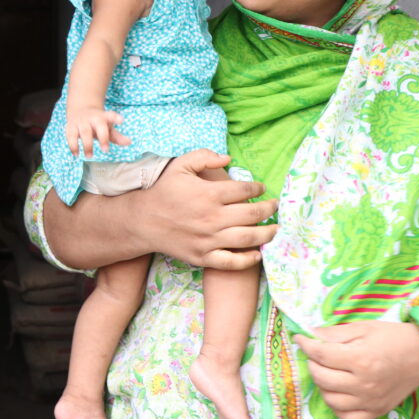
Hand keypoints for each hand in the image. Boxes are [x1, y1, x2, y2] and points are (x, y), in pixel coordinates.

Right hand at [66, 106, 130, 156]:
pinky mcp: (70, 126)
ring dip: (87, 145)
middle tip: (105, 151)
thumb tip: (129, 142)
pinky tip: (76, 154)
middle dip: (103, 138)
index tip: (121, 121)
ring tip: (90, 156)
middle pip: (98, 126)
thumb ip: (117, 136)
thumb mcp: (108, 128)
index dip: (116, 118)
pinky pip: (70, 136)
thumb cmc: (97, 123)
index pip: (111, 115)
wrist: (80, 109)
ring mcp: (81, 121)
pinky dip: (73, 145)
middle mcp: (93, 118)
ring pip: (84, 132)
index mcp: (104, 117)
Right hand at [134, 149, 277, 268]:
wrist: (143, 221)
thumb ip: (204, 157)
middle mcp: (213, 218)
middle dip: (269, 209)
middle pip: (253, 214)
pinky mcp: (203, 257)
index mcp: (209, 194)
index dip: (258, 188)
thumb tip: (229, 158)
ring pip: (248, 238)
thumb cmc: (163, 191)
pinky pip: (231, 262)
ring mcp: (209, 239)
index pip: (245, 190)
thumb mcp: (180, 165)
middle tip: (275, 206)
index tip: (262, 188)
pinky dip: (248, 260)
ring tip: (275, 229)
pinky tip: (257, 254)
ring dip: (267, 234)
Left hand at [293, 321, 418, 418]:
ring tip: (328, 372)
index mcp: (361, 359)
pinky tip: (339, 391)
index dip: (306, 345)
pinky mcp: (378, 411)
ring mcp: (371, 401)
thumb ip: (335, 333)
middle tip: (316, 354)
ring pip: (331, 400)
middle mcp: (365, 384)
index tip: (301, 339)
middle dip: (312, 363)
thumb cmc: (394, 337)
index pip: (321, 355)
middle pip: (322, 378)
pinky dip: (338, 407)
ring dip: (322, 385)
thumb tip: (310, 334)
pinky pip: (348, 418)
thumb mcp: (364, 327)